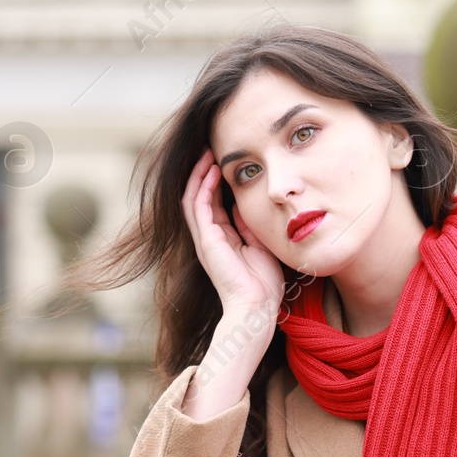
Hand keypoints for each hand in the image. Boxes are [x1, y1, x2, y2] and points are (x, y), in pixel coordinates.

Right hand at [180, 148, 284, 320]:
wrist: (257, 307)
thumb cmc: (263, 284)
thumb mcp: (259, 245)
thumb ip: (249, 226)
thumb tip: (244, 204)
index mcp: (222, 239)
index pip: (213, 204)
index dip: (216, 182)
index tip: (224, 162)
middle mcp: (210, 237)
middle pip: (198, 197)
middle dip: (203, 173)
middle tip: (211, 150)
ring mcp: (205, 239)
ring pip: (193, 198)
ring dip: (199, 174)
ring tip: (207, 153)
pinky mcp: (206, 240)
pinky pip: (198, 206)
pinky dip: (202, 186)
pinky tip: (210, 170)